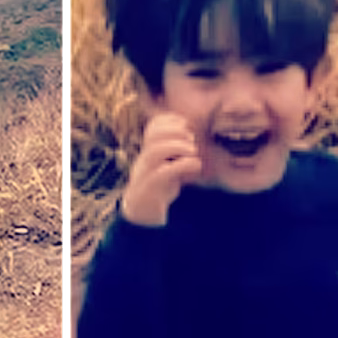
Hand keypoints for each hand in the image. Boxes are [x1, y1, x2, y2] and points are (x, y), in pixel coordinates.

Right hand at [120, 112, 202, 226]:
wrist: (142, 216)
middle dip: (174, 131)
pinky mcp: (150, 188)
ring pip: (155, 152)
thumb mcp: (169, 168)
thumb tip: (195, 143)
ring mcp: (145, 174)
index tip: (185, 123)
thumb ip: (177, 156)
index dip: (167, 120)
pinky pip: (163, 172)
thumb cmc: (158, 190)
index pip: (152, 128)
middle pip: (153, 137)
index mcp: (148, 152)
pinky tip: (196, 164)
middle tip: (191, 139)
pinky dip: (183, 165)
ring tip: (192, 151)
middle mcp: (144, 160)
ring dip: (177, 146)